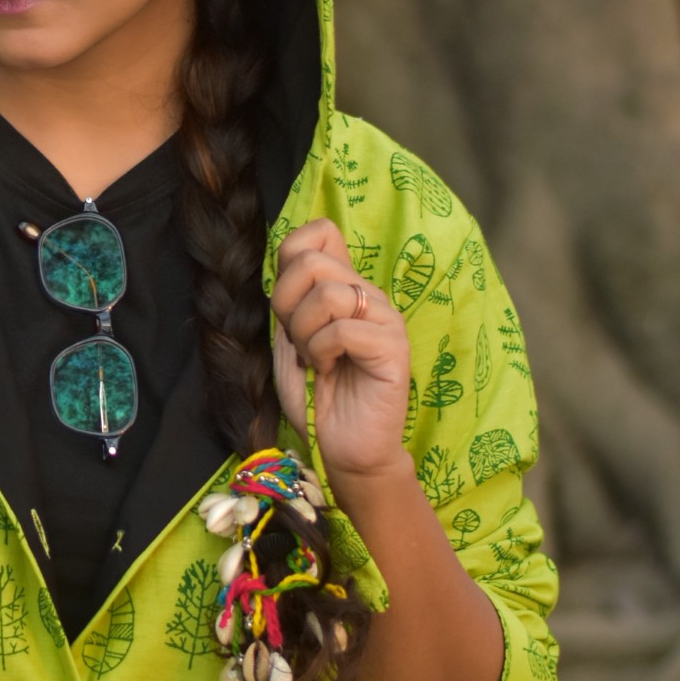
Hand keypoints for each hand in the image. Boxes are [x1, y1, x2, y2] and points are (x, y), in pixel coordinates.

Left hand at [270, 217, 409, 483]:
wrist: (343, 448)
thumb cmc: (317, 396)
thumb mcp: (289, 339)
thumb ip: (290, 299)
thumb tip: (288, 259)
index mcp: (343, 286)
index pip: (318, 232)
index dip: (288, 260)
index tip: (288, 306)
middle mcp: (367, 293)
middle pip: (311, 261)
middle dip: (287, 305)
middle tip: (300, 341)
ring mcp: (384, 317)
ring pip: (327, 294)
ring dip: (305, 334)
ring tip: (318, 360)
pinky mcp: (393, 345)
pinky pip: (342, 329)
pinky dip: (322, 353)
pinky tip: (330, 371)